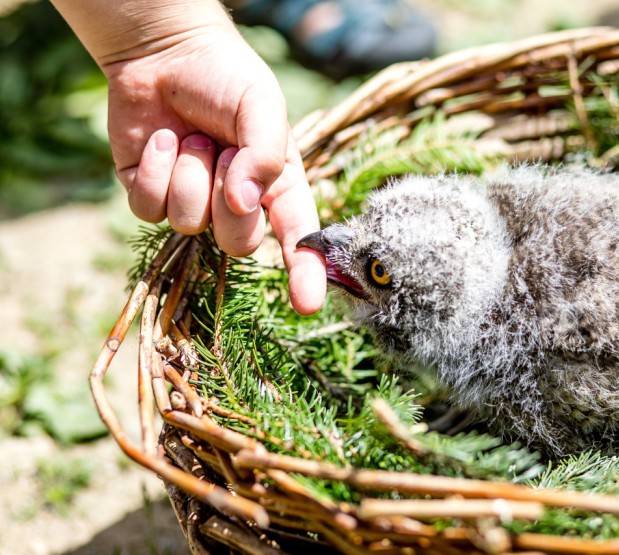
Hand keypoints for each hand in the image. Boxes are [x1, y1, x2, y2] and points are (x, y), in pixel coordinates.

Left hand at [102, 25, 325, 313]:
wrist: (165, 54)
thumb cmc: (225, 78)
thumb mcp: (260, 105)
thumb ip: (263, 154)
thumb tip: (243, 203)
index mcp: (275, 186)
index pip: (297, 237)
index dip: (305, 272)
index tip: (308, 304)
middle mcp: (236, 203)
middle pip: (237, 242)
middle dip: (226, 202)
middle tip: (221, 153)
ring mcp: (193, 204)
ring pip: (188, 223)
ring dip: (187, 173)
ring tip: (191, 137)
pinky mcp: (151, 197)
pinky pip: (149, 209)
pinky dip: (154, 171)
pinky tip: (161, 142)